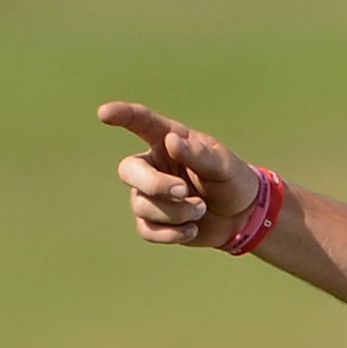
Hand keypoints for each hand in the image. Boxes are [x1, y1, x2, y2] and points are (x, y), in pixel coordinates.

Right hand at [100, 101, 262, 249]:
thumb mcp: (223, 165)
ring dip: (175, 212)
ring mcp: (149, 194)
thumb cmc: (232, 180)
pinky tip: (192, 229)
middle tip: (183, 191)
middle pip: (128, 171)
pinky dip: (170, 233)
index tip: (104, 114)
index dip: (121, 115)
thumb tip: (172, 141)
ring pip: (141, 205)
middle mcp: (152, 165)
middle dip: (154, 185)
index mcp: (167, 141)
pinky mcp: (154, 221)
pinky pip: (146, 230)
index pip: (140, 122)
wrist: (242, 216)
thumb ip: (199, 154)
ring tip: (201, 209)